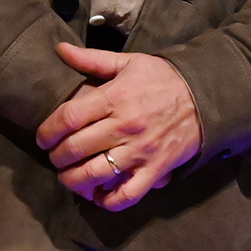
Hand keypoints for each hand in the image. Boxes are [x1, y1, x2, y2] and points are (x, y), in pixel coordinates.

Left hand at [37, 42, 202, 210]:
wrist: (207, 96)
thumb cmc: (164, 79)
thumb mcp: (130, 62)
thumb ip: (92, 60)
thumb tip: (60, 49)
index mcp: (116, 98)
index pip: (68, 118)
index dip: (47, 131)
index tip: (44, 137)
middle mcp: (125, 127)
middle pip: (75, 149)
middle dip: (57, 157)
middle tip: (56, 156)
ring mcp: (140, 151)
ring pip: (94, 175)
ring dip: (72, 181)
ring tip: (69, 176)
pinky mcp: (155, 170)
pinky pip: (126, 195)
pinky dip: (107, 201)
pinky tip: (98, 194)